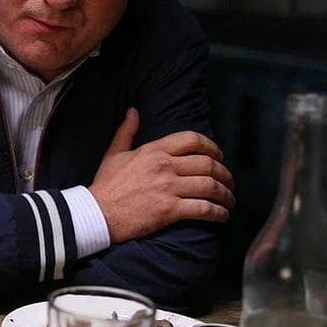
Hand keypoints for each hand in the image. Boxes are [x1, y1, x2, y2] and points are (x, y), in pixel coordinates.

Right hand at [89, 108, 234, 243]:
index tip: (218, 156)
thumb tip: (133, 112)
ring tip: (229, 200)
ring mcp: (169, 188)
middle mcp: (165, 166)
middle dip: (224, 173)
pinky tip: (222, 215)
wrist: (97, 213)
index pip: (192, 140)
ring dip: (226, 194)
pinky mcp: (170, 210)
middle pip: (208, 164)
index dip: (212, 147)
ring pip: (210, 186)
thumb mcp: (114, 154)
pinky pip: (204, 208)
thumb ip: (126, 132)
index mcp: (154, 151)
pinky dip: (218, 212)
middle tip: (228, 181)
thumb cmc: (105, 185)